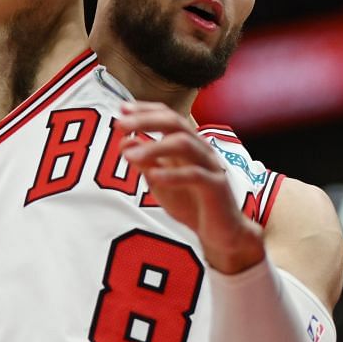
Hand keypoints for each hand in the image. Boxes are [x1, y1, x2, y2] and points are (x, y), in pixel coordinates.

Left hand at [118, 102, 265, 273]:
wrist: (221, 233)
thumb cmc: (191, 203)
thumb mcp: (161, 182)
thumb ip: (145, 163)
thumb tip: (124, 143)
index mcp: (189, 144)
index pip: (168, 116)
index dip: (145, 109)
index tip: (121, 108)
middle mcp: (201, 149)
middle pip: (175, 122)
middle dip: (146, 120)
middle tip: (121, 124)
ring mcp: (210, 165)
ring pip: (184, 144)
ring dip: (155, 147)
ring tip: (131, 155)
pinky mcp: (216, 187)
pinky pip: (195, 175)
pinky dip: (173, 174)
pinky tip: (153, 176)